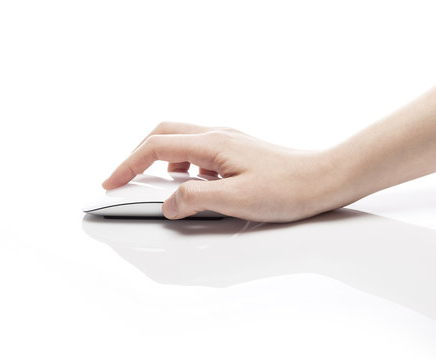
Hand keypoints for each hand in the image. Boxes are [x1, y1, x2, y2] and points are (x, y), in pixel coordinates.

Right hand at [102, 122, 335, 221]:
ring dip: (163, 159)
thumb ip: (196, 199)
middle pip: (165, 133)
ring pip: (183, 141)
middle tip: (126, 177)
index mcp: (213, 144)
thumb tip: (169, 203)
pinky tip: (196, 184)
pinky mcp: (240, 151)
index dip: (128, 164)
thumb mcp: (237, 199)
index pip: (156, 146)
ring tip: (159, 185)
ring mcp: (230, 141)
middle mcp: (219, 136)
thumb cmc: (289, 188)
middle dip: (139, 155)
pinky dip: (186, 165)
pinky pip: (201, 151)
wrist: (324, 178)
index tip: (111, 182)